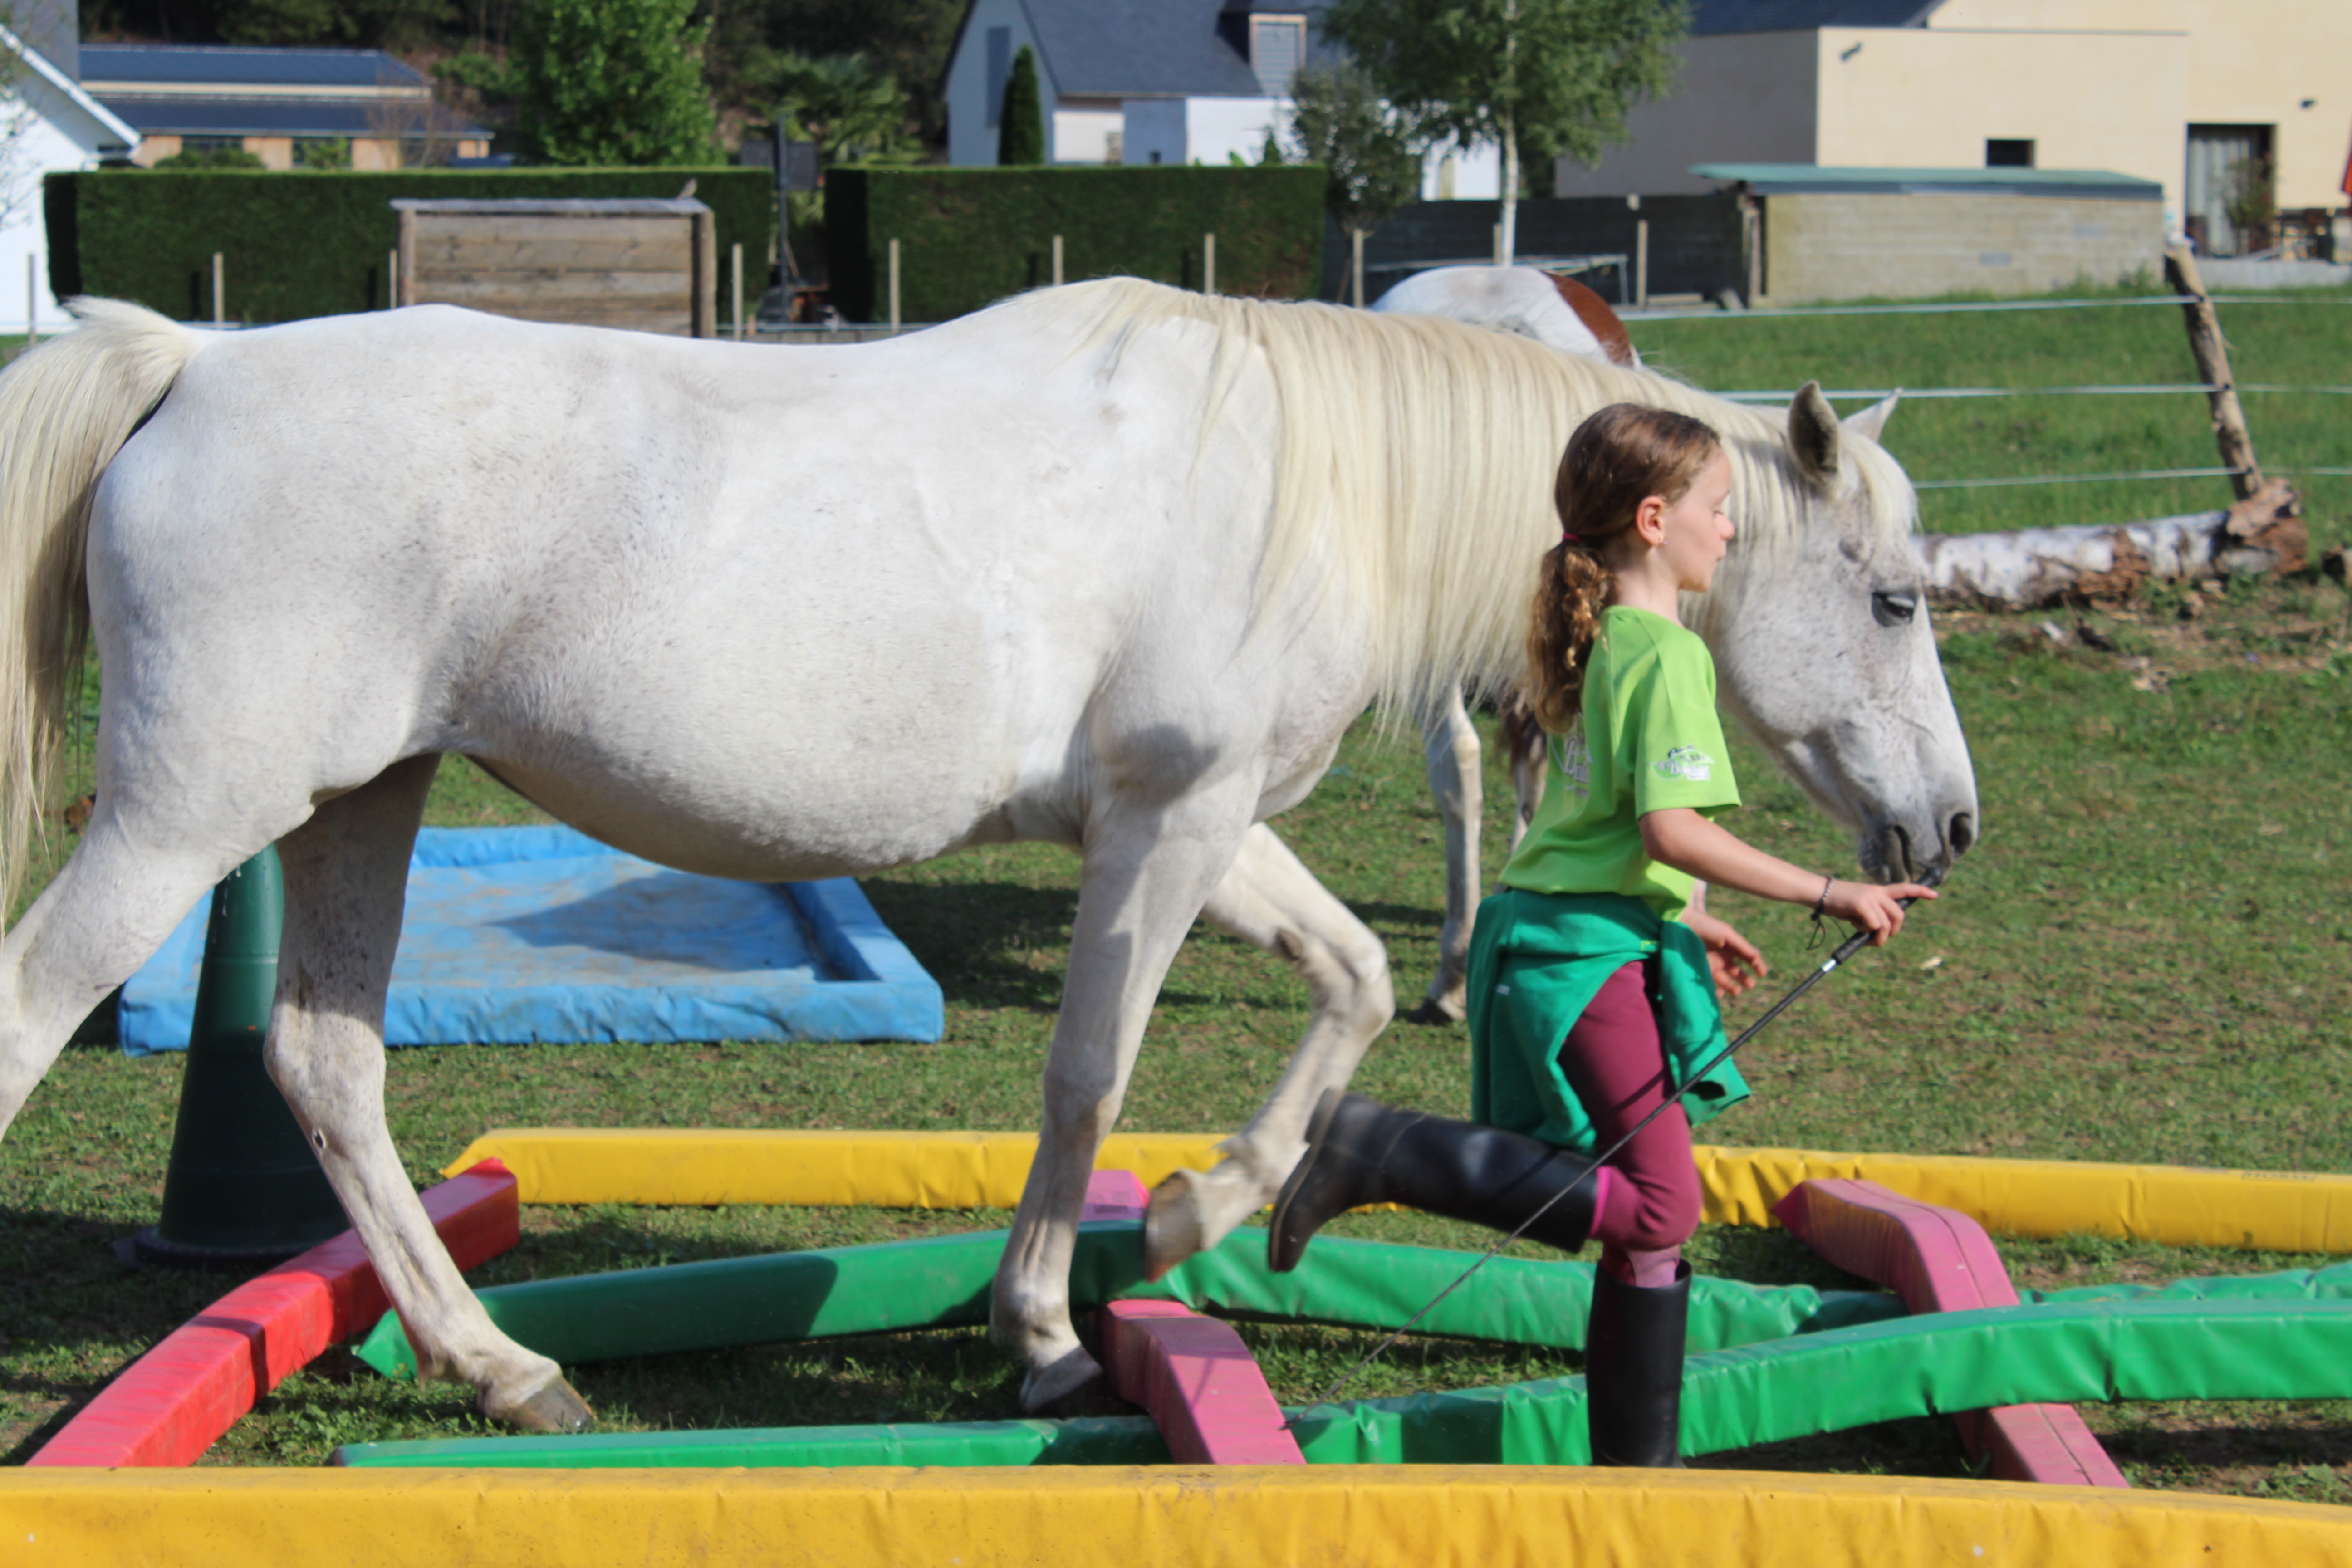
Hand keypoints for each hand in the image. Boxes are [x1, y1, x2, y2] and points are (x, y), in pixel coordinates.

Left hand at [1681, 905, 1766, 999]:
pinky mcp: (1700, 972)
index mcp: (1732, 947)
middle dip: (1745, 979)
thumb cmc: (1706, 927)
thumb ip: (1742, 945)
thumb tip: (1758, 955)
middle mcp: (1723, 958)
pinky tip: (1719, 993)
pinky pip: (1710, 985)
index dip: (1757, 966)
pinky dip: (1716, 991)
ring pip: (1725, 981)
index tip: (1763, 974)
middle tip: (1750, 984)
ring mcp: (1712, 965)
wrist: (1681, 926)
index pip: (1748, 958)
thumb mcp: (1726, 934)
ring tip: (1737, 991)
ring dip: (1732, 987)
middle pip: (1737, 972)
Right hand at [1822, 880, 1937, 945]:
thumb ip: (1873, 913)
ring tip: (1866, 937)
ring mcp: (1870, 897)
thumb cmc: (1837, 902)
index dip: (1920, 891)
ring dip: (1878, 937)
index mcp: (1878, 891)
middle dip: (1893, 931)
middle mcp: (1877, 892)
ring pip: (1886, 924)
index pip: (1904, 888)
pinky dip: (1866, 932)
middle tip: (1880, 938)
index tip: (1935, 895)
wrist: (1820, 892)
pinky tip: (1855, 927)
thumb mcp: (1859, 906)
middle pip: (1899, 915)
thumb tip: (1880, 930)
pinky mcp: (1862, 904)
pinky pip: (1874, 925)